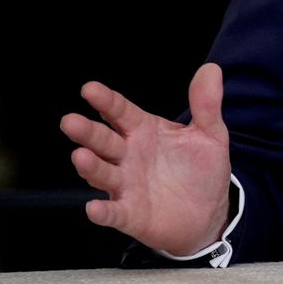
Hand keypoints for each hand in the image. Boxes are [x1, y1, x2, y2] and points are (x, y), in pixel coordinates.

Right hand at [59, 63, 233, 255]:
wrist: (209, 212)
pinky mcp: (130, 214)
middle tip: (70, 121)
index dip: (105, 101)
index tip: (89, 89)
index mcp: (143, 131)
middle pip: (103, 140)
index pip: (120, 112)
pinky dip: (103, 211)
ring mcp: (126, 185)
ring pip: (102, 173)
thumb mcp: (210, 135)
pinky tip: (94, 208)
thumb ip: (206, 105)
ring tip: (80, 156)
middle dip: (87, 132)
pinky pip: (113, 212)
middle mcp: (128, 156)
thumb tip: (212, 69)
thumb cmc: (201, 170)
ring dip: (90, 166)